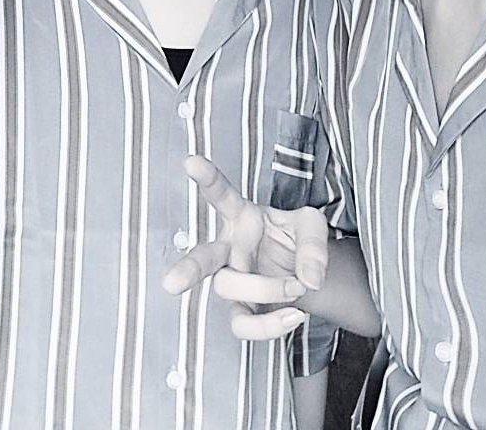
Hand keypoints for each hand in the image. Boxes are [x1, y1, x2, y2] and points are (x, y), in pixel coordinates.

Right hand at [162, 155, 328, 340]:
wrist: (306, 278)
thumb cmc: (299, 241)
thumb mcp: (312, 227)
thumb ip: (313, 244)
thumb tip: (309, 278)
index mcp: (242, 217)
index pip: (222, 196)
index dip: (207, 179)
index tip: (190, 161)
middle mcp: (230, 249)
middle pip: (203, 257)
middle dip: (188, 268)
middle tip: (173, 284)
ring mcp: (233, 282)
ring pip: (227, 289)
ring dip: (266, 289)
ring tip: (297, 287)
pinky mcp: (242, 311)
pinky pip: (242, 325)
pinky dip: (269, 325)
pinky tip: (294, 315)